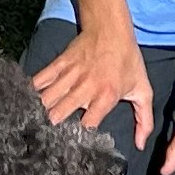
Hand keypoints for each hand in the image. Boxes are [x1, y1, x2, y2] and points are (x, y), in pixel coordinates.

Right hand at [31, 23, 154, 150]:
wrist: (111, 28)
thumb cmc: (128, 61)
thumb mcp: (143, 90)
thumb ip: (144, 120)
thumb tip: (140, 145)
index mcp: (106, 96)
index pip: (87, 125)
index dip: (80, 137)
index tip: (76, 143)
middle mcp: (85, 87)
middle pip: (58, 114)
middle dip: (52, 127)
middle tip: (49, 135)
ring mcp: (70, 74)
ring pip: (46, 99)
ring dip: (41, 111)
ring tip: (36, 122)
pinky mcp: (59, 63)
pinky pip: (40, 79)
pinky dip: (33, 91)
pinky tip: (30, 101)